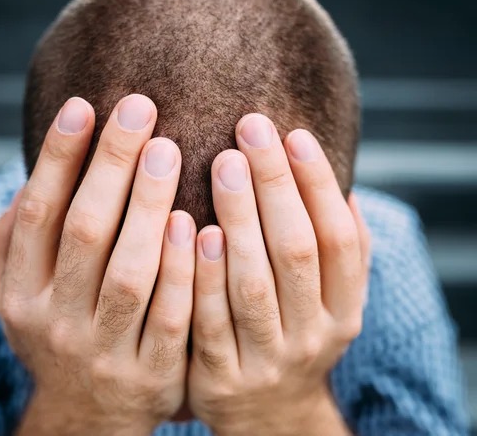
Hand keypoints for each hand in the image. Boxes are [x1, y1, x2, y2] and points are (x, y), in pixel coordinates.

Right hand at [0, 95, 195, 434]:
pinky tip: (198, 222)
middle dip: (111, 165)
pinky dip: (183, 270)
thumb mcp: (19, 291)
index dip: (58, 157)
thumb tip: (39, 168)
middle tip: (141, 108)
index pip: (37, 213)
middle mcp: (55, 320)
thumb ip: (19, 237)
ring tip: (169, 149)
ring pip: (130, 272)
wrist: (87, 413)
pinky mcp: (150, 373)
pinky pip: (170, 317)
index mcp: (20, 292)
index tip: (84, 104)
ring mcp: (103, 350)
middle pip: (85, 232)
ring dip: (149, 207)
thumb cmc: (58, 327)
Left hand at [188, 114, 370, 435]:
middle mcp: (312, 335)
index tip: (294, 133)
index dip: (318, 185)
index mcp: (343, 309)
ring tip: (223, 162)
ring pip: (253, 283)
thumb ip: (335, 250)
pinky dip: (203, 275)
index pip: (340, 239)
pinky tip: (192, 228)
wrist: (265, 415)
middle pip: (296, 251)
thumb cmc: (291, 331)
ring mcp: (267, 359)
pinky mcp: (221, 377)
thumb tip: (338, 181)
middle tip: (250, 128)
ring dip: (240, 219)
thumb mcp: (327, 300)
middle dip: (275, 185)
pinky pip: (211, 321)